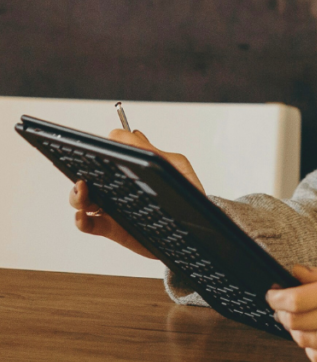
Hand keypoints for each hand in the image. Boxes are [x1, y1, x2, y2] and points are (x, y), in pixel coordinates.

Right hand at [68, 129, 204, 257]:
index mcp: (132, 167)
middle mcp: (118, 185)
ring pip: (83, 198)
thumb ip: (154, 152)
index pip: (109, 153)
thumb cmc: (187, 191)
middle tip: (85, 172)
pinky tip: (83, 215)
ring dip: (76, 194)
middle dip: (81, 170)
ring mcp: (112, 206)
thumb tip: (130, 133)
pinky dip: (80, 220)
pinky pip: (88, 224)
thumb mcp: (176, 166)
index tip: (98, 148)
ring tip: (83, 190)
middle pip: (89, 174)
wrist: (195, 226)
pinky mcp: (111, 228)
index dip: (99, 149)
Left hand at [265, 264, 316, 361]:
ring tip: (301, 324)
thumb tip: (290, 274)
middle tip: (281, 311)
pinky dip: (310, 349)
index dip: (278, 300)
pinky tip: (316, 338)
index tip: (271, 297)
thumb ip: (316, 275)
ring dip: (295, 332)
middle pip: (297, 321)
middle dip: (282, 315)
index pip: (299, 299)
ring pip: (305, 341)